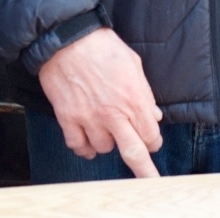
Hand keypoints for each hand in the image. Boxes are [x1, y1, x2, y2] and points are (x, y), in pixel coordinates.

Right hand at [37, 27, 162, 177]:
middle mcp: (113, 113)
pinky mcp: (68, 118)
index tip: (150, 141)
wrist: (66, 38)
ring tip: (105, 129)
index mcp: (133, 99)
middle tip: (150, 180)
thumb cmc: (101, 45)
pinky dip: (84, 148)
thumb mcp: (133, 63)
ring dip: (107, 143)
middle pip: (133, 152)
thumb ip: (144, 92)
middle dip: (144, 170)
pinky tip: (88, 143)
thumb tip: (153, 113)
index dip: (152, 140)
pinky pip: (78, 146)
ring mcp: (89, 118)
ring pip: (104, 148)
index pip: (150, 135)